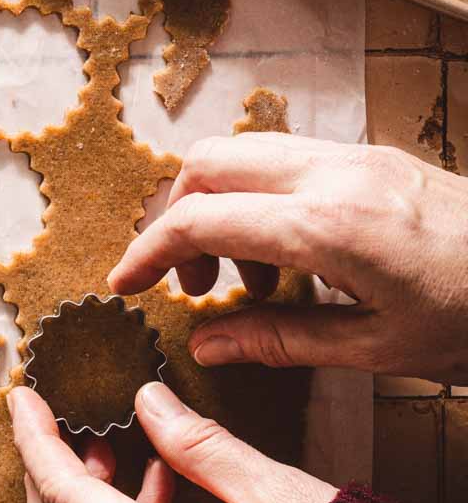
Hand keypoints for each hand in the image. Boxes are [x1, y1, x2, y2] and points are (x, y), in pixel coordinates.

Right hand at [108, 135, 467, 384]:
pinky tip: (293, 261)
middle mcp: (334, 174)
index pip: (200, 220)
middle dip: (176, 219)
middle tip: (192, 288)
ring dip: (220, 207)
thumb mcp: (378, 350)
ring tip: (251, 285)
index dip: (148, 252)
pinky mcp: (377, 157)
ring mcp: (358, 156)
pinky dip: (262, 200)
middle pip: (207, 163)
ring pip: (246, 152)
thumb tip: (206, 345)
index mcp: (327, 227)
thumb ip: (281, 340)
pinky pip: (290, 160)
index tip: (123, 286)